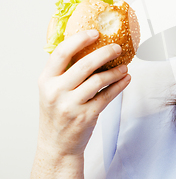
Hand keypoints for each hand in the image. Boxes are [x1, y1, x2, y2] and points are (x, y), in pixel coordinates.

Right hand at [37, 29, 130, 156]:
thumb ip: (64, 71)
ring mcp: (70, 105)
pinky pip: (107, 96)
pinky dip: (119, 86)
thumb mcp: (51, 90)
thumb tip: (87, 46)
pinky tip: (126, 79)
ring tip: (124, 67)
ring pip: (99, 80)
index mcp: (46, 80)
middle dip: (105, 53)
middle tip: (117, 47)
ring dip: (115, 71)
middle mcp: (55, 92)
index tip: (95, 33)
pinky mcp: (86, 116)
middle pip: (84, 65)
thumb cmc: (57, 113)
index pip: (61, 53)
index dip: (79, 40)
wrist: (56, 145)